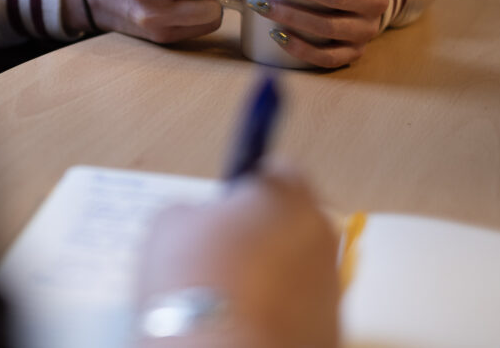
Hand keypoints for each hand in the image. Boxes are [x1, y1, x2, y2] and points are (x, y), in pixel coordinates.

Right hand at [136, 163, 339, 347]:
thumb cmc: (196, 285)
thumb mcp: (168, 224)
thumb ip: (194, 210)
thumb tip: (196, 220)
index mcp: (287, 196)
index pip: (276, 168)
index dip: (245, 183)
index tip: (226, 201)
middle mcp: (320, 236)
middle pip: (290, 220)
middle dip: (260, 231)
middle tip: (219, 250)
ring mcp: (331, 288)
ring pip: (297, 268)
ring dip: (270, 274)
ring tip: (224, 296)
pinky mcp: (329, 331)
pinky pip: (300, 310)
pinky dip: (276, 313)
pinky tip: (240, 323)